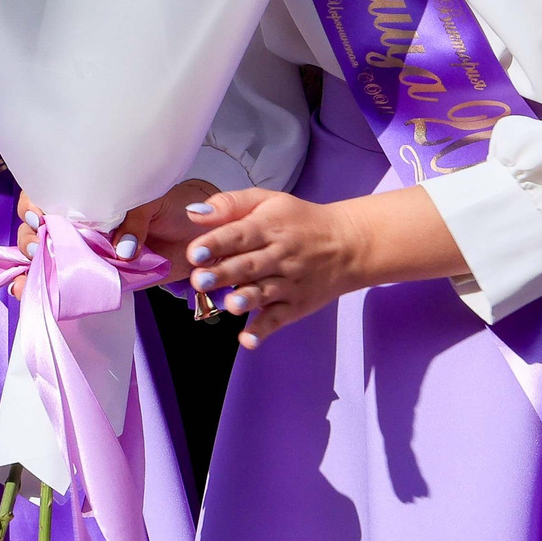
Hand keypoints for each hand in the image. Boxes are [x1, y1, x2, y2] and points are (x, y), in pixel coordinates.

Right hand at [14, 181, 217, 285]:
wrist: (201, 238)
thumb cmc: (175, 207)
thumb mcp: (154, 200)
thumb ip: (134, 218)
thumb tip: (121, 250)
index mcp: (90, 195)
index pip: (49, 192)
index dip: (35, 204)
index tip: (39, 218)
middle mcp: (81, 222)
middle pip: (38, 227)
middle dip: (29, 238)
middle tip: (41, 248)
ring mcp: (85, 251)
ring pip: (44, 256)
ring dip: (28, 267)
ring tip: (26, 279)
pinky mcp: (95, 277)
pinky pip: (63, 283)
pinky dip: (38, 288)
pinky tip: (23, 292)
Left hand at [180, 187, 369, 345]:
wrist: (348, 244)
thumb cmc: (299, 221)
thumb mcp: (267, 201)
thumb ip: (229, 204)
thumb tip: (193, 213)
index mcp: (268, 227)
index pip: (239, 235)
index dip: (216, 243)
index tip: (194, 252)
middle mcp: (279, 255)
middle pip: (248, 266)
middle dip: (223, 274)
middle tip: (198, 280)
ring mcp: (289, 283)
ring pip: (265, 293)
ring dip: (245, 300)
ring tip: (228, 305)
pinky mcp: (296, 305)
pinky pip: (279, 319)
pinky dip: (263, 330)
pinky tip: (247, 339)